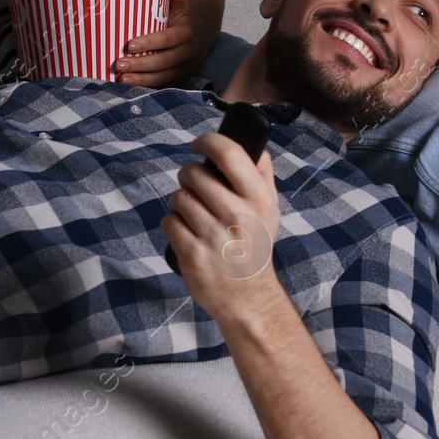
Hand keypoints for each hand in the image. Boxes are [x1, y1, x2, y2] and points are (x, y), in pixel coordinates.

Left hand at [114, 0, 199, 86]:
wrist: (190, 45)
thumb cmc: (176, 23)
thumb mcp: (179, 9)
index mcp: (186, 35)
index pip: (167, 39)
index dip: (150, 43)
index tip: (130, 44)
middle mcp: (186, 55)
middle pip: (163, 61)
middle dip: (140, 64)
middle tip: (118, 64)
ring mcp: (180, 70)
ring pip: (160, 77)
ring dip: (140, 79)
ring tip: (121, 78)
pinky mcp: (173, 81)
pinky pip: (159, 86)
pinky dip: (143, 86)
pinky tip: (126, 86)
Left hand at [161, 131, 282, 321]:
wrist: (249, 296)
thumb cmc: (254, 245)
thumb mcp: (269, 210)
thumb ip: (262, 174)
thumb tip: (252, 142)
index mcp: (259, 199)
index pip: (229, 154)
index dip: (208, 141)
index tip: (199, 144)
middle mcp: (238, 216)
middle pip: (194, 174)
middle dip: (188, 175)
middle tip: (195, 187)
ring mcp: (214, 237)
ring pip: (178, 197)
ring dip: (180, 201)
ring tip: (193, 214)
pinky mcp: (193, 255)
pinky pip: (169, 222)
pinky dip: (173, 224)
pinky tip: (187, 233)